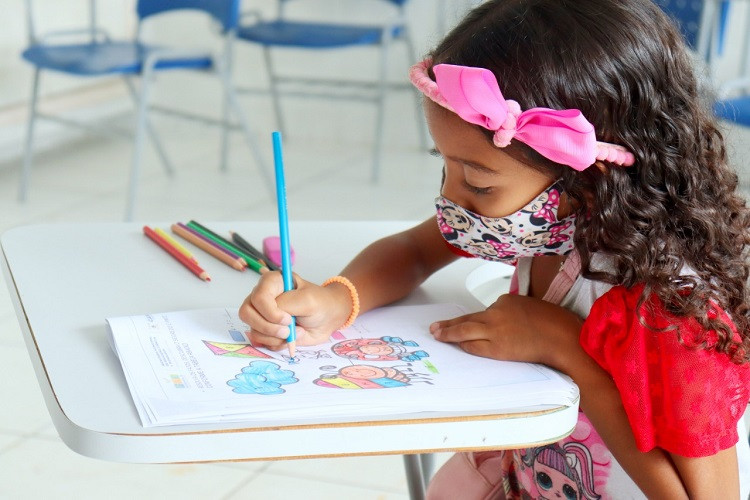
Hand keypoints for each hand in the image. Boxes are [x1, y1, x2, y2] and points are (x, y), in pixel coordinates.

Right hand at [238, 271, 350, 349]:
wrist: (328, 318)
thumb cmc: (319, 303)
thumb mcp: (308, 299)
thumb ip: (288, 304)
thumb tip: (273, 316)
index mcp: (271, 282)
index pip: (258, 297)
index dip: (271, 312)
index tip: (288, 319)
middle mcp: (262, 297)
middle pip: (247, 314)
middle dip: (267, 327)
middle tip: (287, 331)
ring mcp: (262, 315)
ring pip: (253, 330)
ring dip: (274, 337)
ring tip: (293, 333)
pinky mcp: (265, 330)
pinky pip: (261, 341)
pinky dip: (276, 344)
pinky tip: (290, 338)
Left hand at [429, 294, 582, 367]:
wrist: (564, 337)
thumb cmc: (556, 324)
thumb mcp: (532, 307)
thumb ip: (516, 312)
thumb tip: (508, 323)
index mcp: (506, 300)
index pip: (486, 311)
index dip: (478, 321)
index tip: (469, 324)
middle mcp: (497, 312)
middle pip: (468, 318)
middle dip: (450, 323)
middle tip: (435, 326)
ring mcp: (495, 330)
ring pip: (465, 330)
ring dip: (449, 333)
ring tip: (437, 335)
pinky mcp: (497, 347)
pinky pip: (474, 346)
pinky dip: (463, 345)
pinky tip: (454, 345)